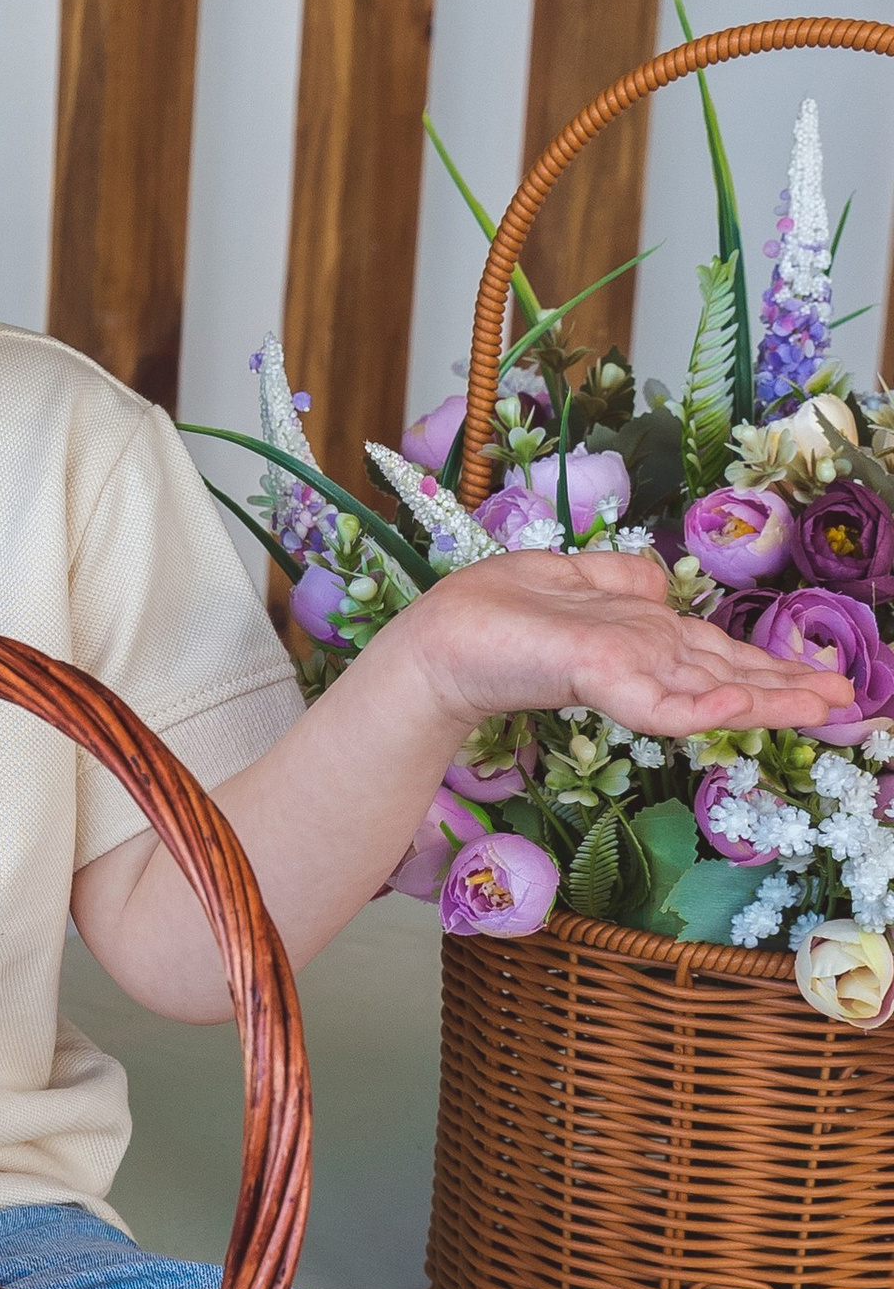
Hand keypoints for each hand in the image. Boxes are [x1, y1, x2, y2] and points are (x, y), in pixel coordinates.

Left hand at [398, 548, 854, 744]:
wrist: (437, 641)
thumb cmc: (494, 615)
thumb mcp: (575, 579)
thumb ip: (627, 584)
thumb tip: (668, 584)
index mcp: (644, 637)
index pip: (722, 656)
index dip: (776, 671)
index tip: (832, 685)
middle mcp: (643, 658)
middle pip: (731, 675)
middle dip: (793, 691)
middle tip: (855, 707)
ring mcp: (623, 670)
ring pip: (709, 688)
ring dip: (770, 699)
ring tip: (828, 709)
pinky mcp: (596, 673)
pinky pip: (660, 697)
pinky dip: (704, 705)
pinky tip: (743, 706)